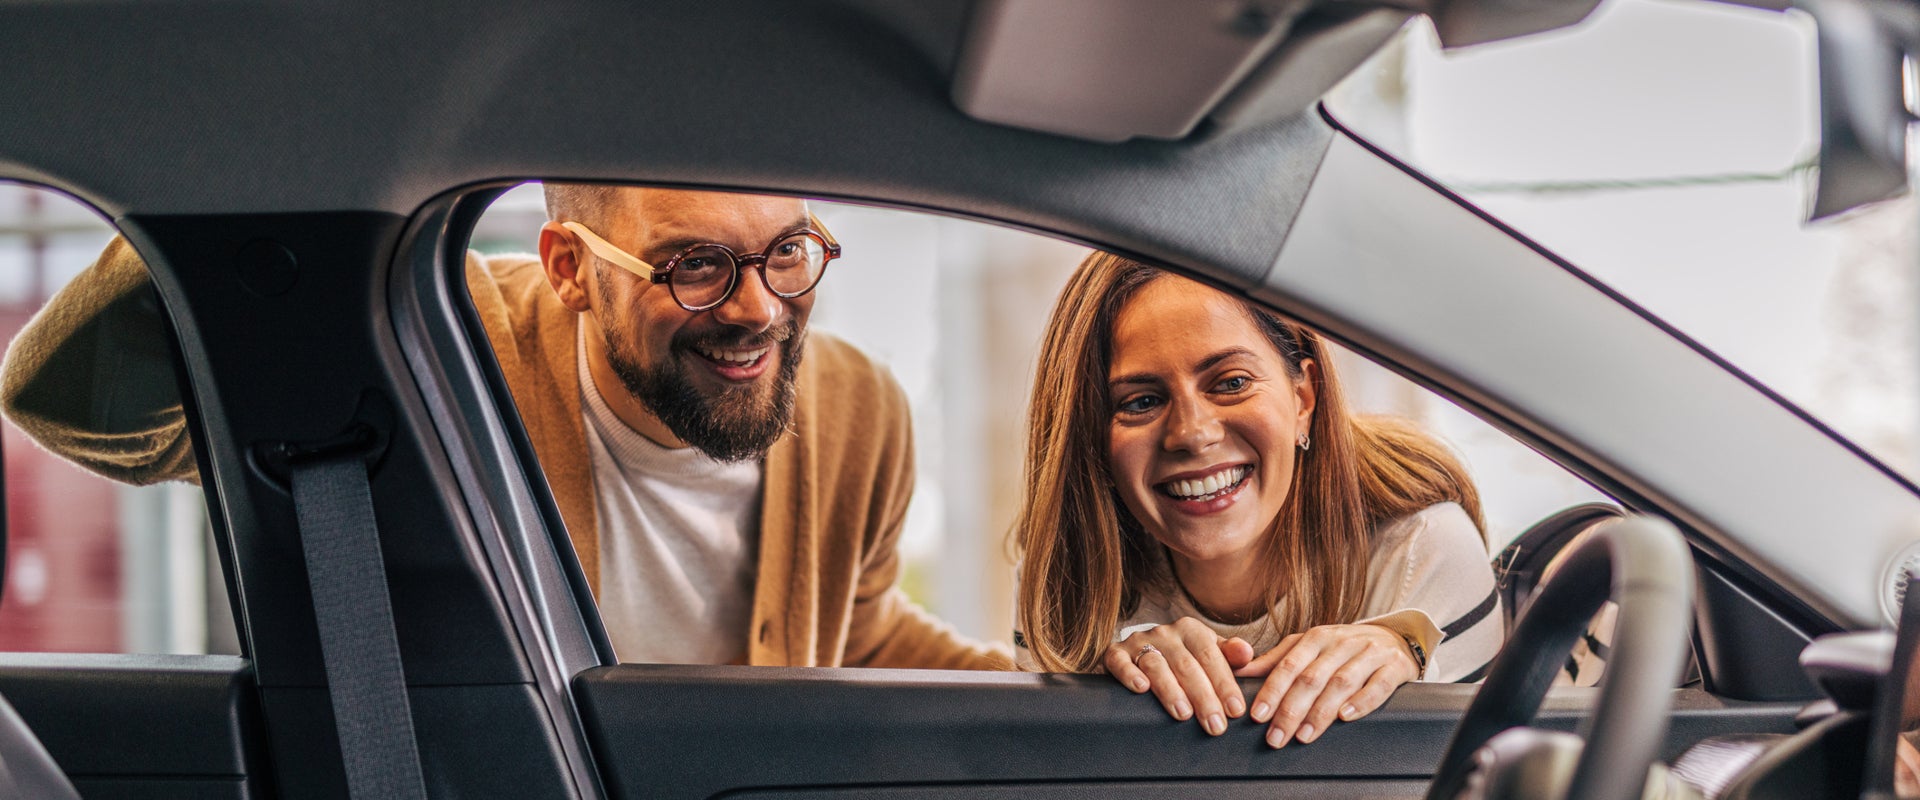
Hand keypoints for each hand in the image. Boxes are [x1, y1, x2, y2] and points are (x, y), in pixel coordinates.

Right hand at [1102, 618, 1255, 734]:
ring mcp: (1138, 641)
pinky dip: (1129, 674)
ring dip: (1170, 690)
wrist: (1141, 652)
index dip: (1224, 684)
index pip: (1211, 656)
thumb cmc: (1184, 658)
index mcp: (1190, 629)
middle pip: (1186, 665)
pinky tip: (1141, 689)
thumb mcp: (1209, 654)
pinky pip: (1119, 662)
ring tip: (1184, 714)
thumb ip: (1229, 655)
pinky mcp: (1114, 654)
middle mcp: (1164, 633)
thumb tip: (1247, 653)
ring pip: (1156, 665)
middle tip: (1215, 725)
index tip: (1235, 710)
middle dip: (1203, 697)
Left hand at [1235, 623, 1417, 748]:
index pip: (1289, 665)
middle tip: (1276, 737)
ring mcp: (1369, 653)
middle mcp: (1341, 643)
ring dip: (1320, 712)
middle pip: (1312, 678)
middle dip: (1291, 710)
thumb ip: (1276, 660)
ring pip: (1341, 683)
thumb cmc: (1343, 648)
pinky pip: (1378, 685)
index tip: (1258, 716)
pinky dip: (1361, 702)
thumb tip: (1239, 671)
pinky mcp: (1394, 667)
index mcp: (1316, 637)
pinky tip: (1345, 717)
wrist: (1394, 638)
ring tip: (1304, 735)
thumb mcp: (1310, 647)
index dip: (1272, 691)